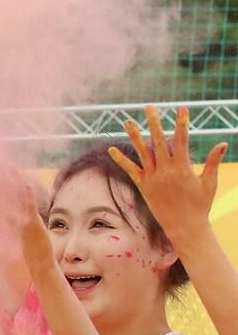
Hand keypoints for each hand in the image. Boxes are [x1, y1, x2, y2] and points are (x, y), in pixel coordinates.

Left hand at [110, 105, 227, 245]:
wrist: (184, 227)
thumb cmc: (200, 205)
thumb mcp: (209, 182)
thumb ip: (213, 162)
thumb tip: (223, 144)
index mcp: (182, 168)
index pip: (182, 140)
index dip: (181, 123)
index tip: (181, 108)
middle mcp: (165, 171)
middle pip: (158, 142)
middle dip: (154, 123)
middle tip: (149, 107)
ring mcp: (152, 178)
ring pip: (142, 153)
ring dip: (134, 136)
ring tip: (127, 120)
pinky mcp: (143, 186)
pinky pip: (130, 170)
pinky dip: (121, 160)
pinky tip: (111, 149)